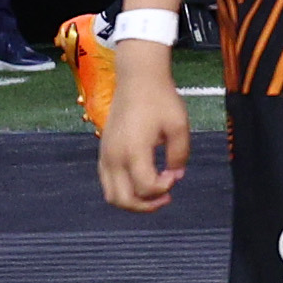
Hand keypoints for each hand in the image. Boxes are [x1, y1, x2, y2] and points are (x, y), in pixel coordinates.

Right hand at [97, 47, 193, 210]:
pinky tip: (140, 180)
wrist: (137, 78)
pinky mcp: (103, 152)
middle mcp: (114, 156)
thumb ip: (179, 155)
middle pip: (124, 200)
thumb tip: (176, 175)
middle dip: (147, 205)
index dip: (164, 188)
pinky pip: (108, 183)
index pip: (146, 188)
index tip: (175, 173)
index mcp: (133, 150)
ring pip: (112, 196)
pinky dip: (123, 189)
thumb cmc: (159, 98)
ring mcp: (105, 155)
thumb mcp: (179, 125)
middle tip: (166, 195)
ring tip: (154, 192)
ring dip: (133, 201)